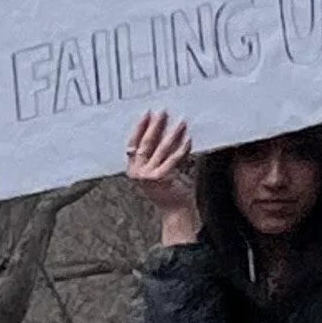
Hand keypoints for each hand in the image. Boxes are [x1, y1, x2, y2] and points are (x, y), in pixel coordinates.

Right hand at [126, 113, 200, 245]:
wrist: (175, 210)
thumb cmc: (169, 188)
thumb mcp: (157, 169)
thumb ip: (156, 154)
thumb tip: (163, 129)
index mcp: (133, 169)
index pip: (133, 143)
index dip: (140, 127)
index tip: (147, 113)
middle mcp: (137, 172)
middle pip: (146, 143)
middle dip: (155, 126)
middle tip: (163, 112)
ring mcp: (148, 176)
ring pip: (161, 149)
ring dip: (172, 134)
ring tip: (181, 122)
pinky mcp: (161, 178)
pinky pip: (173, 158)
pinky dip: (182, 148)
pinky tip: (188, 139)